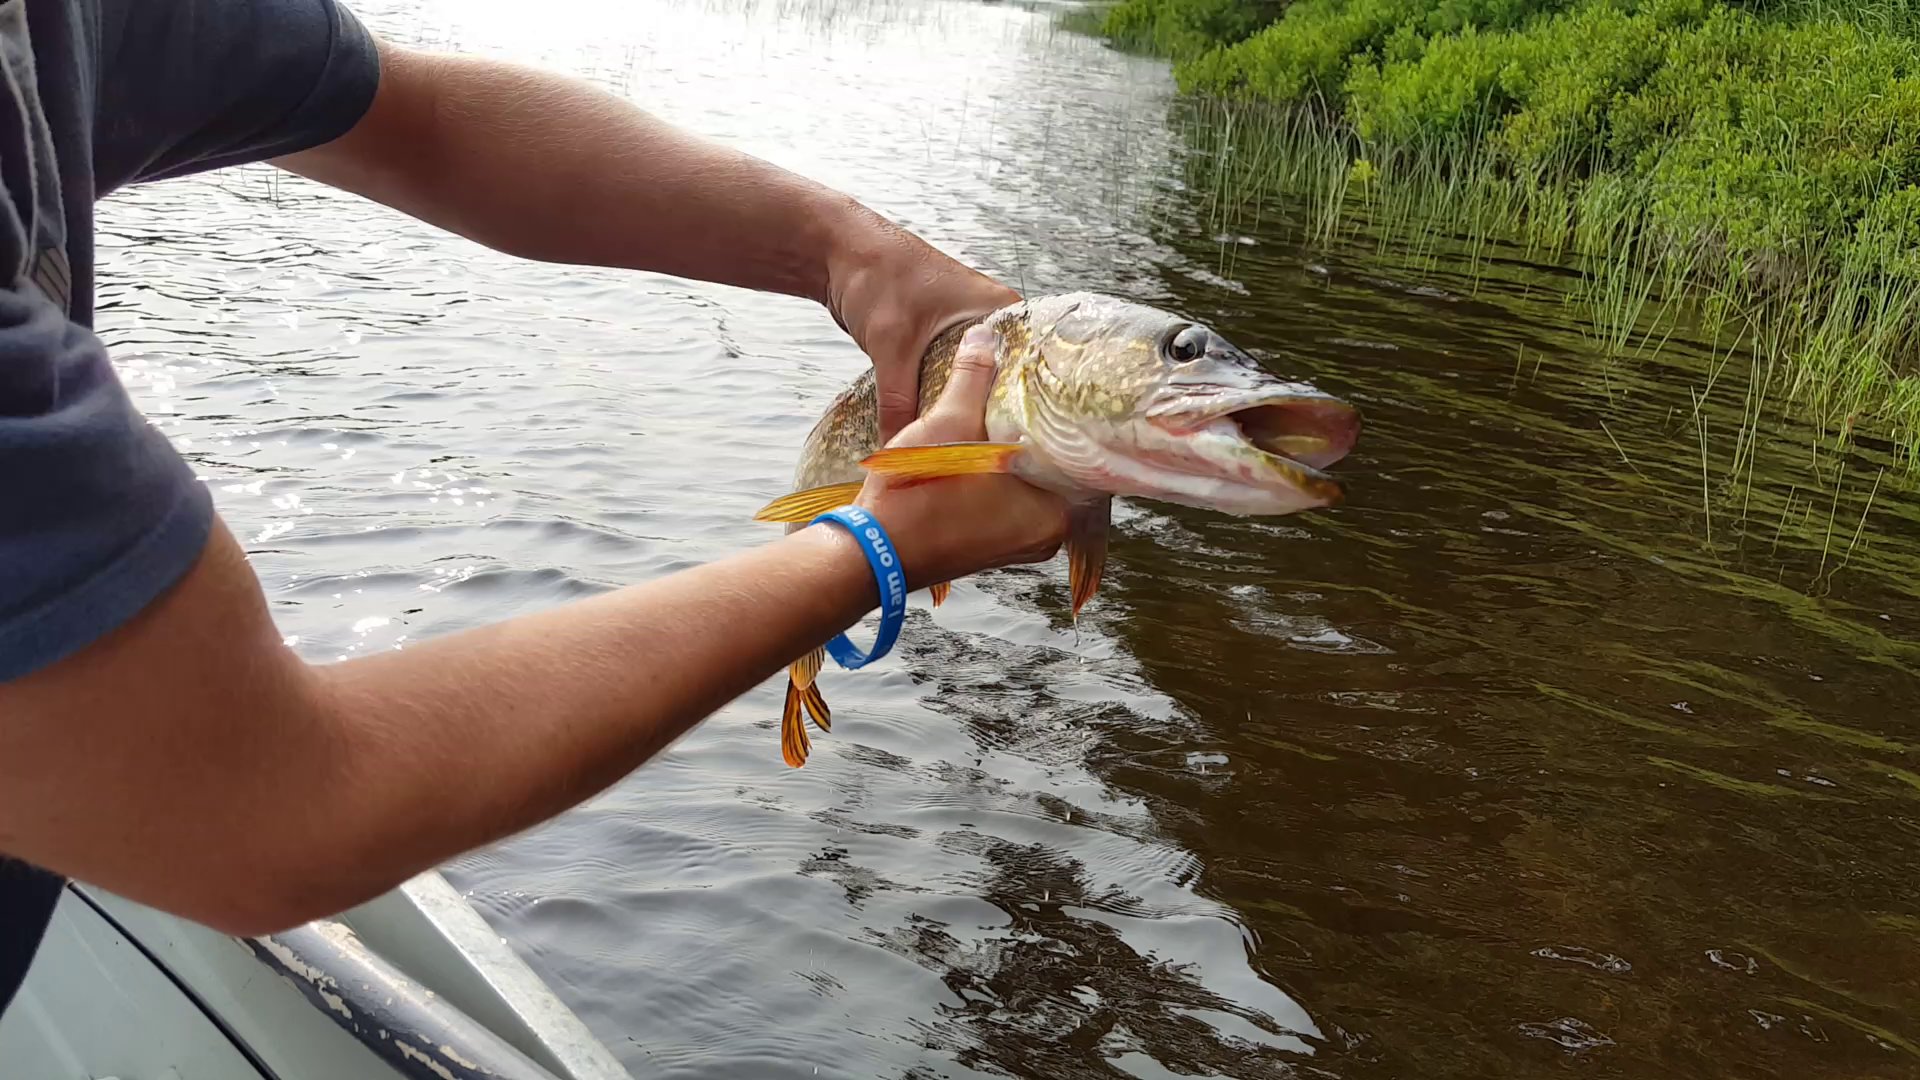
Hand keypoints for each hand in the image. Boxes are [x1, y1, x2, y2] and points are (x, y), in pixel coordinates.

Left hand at [823, 208, 1020, 442]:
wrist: (840, 252)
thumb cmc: (877, 274)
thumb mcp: (892, 345)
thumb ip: (898, 401)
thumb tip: (898, 448)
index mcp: (1002, 310)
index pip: (1028, 368)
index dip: (1020, 408)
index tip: (1012, 443)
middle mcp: (993, 322)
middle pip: (1001, 382)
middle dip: (987, 416)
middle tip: (983, 456)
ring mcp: (968, 333)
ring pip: (973, 384)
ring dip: (961, 410)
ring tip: (962, 448)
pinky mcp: (943, 343)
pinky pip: (951, 380)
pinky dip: (942, 398)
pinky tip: (940, 427)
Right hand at [853, 325, 1067, 590]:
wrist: (871, 551)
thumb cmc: (917, 492)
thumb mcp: (948, 423)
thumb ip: (973, 376)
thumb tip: (987, 332)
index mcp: (1055, 511)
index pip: (1076, 452)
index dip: (1058, 416)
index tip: (1050, 388)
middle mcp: (1046, 535)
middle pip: (1050, 468)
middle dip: (1033, 434)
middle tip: (1025, 393)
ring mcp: (1018, 546)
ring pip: (1027, 486)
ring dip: (1013, 456)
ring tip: (1000, 415)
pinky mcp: (991, 548)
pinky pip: (1007, 504)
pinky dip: (997, 479)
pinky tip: (982, 451)